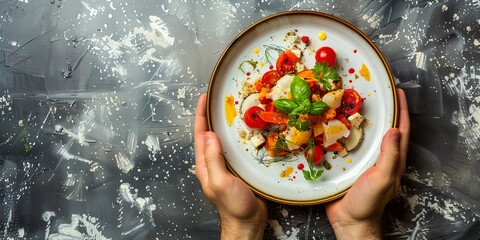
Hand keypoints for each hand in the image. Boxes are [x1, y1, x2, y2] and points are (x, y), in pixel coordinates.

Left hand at [194, 94, 267, 239]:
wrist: (248, 223)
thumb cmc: (233, 206)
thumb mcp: (220, 182)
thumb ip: (213, 160)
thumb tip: (209, 134)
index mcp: (205, 164)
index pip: (200, 134)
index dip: (201, 114)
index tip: (204, 97)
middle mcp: (214, 161)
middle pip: (212, 133)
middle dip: (214, 114)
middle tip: (222, 97)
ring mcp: (227, 164)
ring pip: (226, 138)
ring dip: (229, 123)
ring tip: (237, 107)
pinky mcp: (240, 167)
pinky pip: (239, 147)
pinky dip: (242, 135)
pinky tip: (251, 129)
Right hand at [325, 88, 410, 239]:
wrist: (349, 220)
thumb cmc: (368, 203)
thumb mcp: (383, 178)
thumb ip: (390, 156)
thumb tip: (394, 130)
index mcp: (393, 159)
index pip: (401, 130)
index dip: (402, 110)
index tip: (399, 92)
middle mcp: (380, 157)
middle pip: (384, 129)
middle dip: (383, 110)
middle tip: (374, 93)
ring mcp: (364, 161)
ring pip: (364, 135)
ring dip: (360, 120)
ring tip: (351, 104)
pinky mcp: (349, 165)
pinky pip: (347, 145)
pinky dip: (343, 133)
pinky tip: (334, 125)